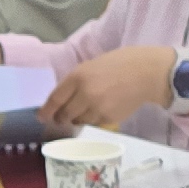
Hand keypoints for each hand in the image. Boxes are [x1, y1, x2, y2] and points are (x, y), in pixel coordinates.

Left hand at [44, 42, 180, 131]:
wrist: (147, 73)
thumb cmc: (119, 64)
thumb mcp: (91, 66)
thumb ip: (76, 81)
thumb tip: (62, 99)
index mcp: (78, 77)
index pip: (55, 99)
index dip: (46, 110)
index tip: (41, 116)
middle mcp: (85, 94)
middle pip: (64, 115)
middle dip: (61, 117)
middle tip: (61, 117)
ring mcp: (97, 108)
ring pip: (79, 121)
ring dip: (78, 118)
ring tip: (87, 109)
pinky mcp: (109, 119)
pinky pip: (94, 123)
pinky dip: (94, 119)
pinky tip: (102, 109)